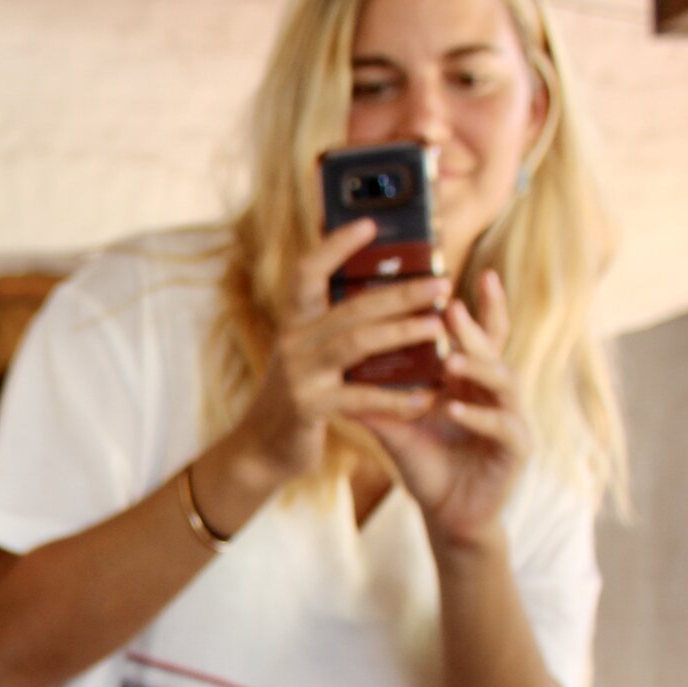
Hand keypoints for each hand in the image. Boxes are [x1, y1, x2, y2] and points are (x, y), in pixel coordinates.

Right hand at [230, 219, 449, 485]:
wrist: (259, 449)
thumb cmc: (296, 397)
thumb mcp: (307, 356)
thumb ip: (334, 329)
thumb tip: (388, 298)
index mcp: (294, 324)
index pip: (307, 272)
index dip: (336, 245)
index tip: (370, 223)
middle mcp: (293, 343)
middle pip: (350, 307)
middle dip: (400, 293)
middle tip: (440, 284)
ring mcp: (298, 375)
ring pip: (356, 343)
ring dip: (402, 332)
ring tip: (438, 326)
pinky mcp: (308, 408)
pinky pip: (360, 398)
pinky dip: (396, 398)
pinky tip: (425, 397)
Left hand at [359, 270, 530, 548]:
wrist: (449, 515)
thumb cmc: (429, 466)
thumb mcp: (400, 428)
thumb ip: (380, 400)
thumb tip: (341, 371)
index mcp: (474, 382)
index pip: (484, 336)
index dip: (485, 306)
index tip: (478, 272)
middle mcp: (497, 393)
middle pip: (492, 351)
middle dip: (473, 330)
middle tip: (450, 309)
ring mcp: (512, 418)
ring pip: (503, 382)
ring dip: (477, 369)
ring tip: (452, 361)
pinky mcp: (516, 448)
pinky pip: (501, 426)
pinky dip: (478, 416)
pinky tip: (455, 407)